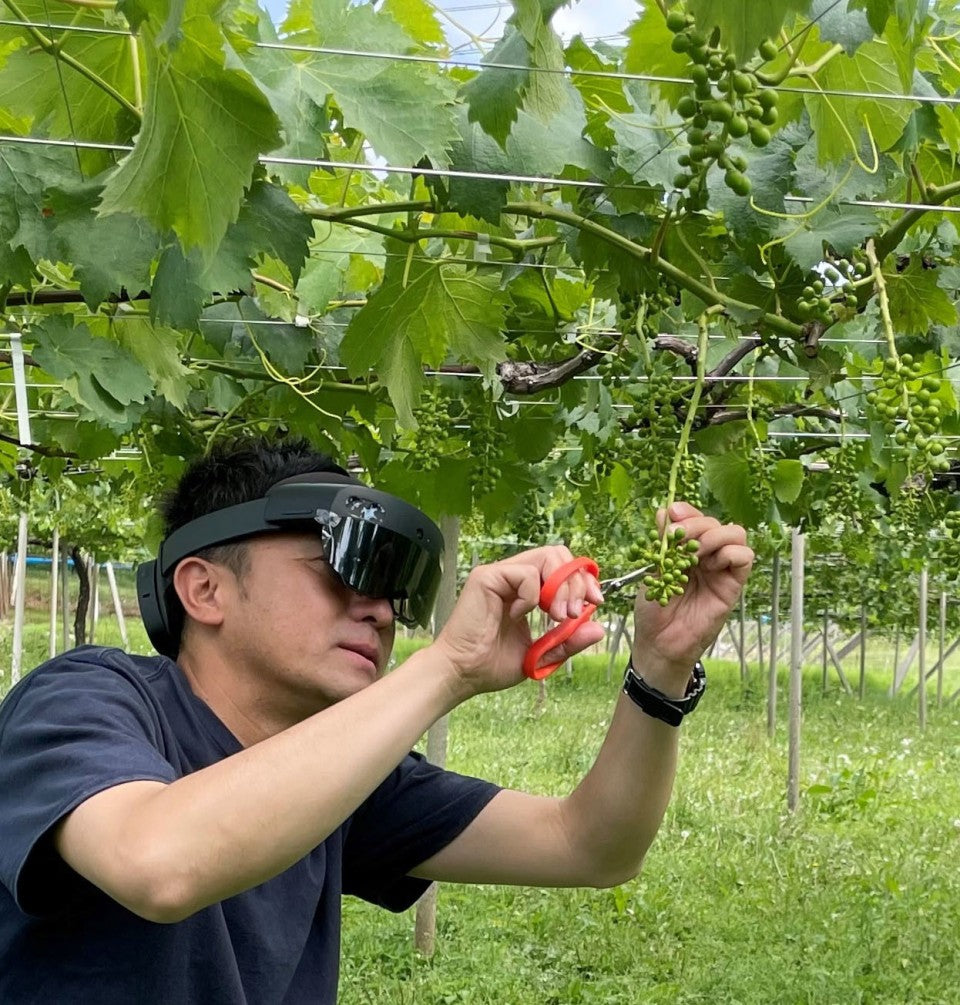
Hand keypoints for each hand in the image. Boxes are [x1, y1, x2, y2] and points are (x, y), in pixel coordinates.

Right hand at [433, 546, 604, 695]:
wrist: (462, 674)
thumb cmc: (491, 665)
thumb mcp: (542, 654)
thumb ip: (568, 640)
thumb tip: (598, 628)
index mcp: (526, 591)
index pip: (562, 567)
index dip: (583, 579)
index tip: (594, 602)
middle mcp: (514, 577)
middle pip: (559, 554)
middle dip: (576, 582)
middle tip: (572, 613)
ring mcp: (500, 574)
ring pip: (547, 556)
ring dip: (561, 586)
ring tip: (556, 615)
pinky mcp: (488, 577)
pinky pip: (526, 574)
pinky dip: (533, 596)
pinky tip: (519, 615)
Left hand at [632, 502, 752, 696]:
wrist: (659, 643)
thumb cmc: (654, 610)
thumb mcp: (652, 571)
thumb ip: (661, 544)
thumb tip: (664, 511)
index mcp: (686, 550)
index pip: (696, 519)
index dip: (687, 512)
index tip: (673, 514)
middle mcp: (707, 556)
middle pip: (716, 522)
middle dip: (697, 524)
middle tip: (680, 536)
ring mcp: (721, 569)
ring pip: (736, 534)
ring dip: (714, 536)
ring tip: (695, 552)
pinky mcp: (733, 585)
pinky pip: (744, 557)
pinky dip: (729, 553)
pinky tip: (710, 564)